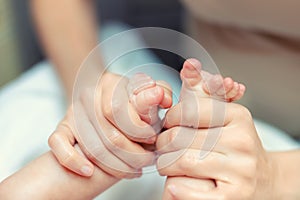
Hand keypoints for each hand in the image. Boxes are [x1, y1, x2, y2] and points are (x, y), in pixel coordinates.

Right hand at [49, 71, 171, 177]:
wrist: (100, 95)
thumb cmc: (127, 97)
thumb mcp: (146, 92)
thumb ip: (158, 93)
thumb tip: (160, 97)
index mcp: (109, 84)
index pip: (119, 110)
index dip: (138, 129)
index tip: (152, 138)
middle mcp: (88, 96)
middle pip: (109, 135)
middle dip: (133, 153)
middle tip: (147, 159)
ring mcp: (72, 113)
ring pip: (92, 147)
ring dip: (115, 165)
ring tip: (134, 170)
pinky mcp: (61, 127)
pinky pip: (59, 145)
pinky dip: (73, 161)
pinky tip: (89, 172)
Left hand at [156, 98, 277, 198]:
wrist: (265, 178)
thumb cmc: (236, 147)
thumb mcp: (226, 118)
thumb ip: (203, 101)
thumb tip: (186, 71)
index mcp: (238, 116)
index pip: (189, 110)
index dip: (170, 118)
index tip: (167, 125)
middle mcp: (241, 142)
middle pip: (179, 137)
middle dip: (163, 143)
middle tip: (164, 147)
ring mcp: (239, 171)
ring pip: (180, 161)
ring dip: (165, 164)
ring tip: (169, 164)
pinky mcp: (232, 197)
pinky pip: (187, 190)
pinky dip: (175, 188)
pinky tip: (176, 184)